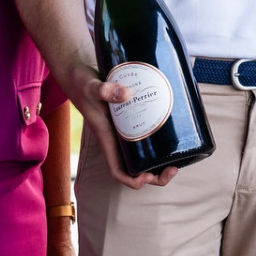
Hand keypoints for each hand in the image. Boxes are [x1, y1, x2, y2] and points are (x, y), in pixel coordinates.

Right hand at [66, 69, 177, 189]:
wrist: (77, 74)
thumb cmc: (80, 83)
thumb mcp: (91, 86)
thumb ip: (105, 90)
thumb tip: (127, 94)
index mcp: (107, 139)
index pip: (118, 170)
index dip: (133, 180)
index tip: (148, 177)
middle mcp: (116, 138)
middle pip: (135, 168)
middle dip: (155, 175)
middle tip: (174, 168)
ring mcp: (123, 130)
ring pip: (142, 155)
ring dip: (159, 161)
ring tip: (178, 157)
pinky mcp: (128, 118)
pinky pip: (144, 136)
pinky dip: (158, 141)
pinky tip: (172, 133)